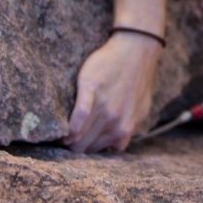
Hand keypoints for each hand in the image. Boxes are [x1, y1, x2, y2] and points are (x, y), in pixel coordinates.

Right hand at [63, 34, 160, 152]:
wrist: (136, 51)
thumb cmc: (137, 80)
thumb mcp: (141, 109)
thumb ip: (130, 127)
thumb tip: (119, 142)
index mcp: (125, 129)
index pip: (98, 151)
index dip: (85, 151)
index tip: (78, 147)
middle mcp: (115, 121)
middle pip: (86, 146)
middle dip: (75, 148)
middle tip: (66, 143)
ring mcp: (104, 106)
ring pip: (80, 135)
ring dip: (70, 139)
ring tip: (62, 137)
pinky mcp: (91, 89)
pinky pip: (79, 114)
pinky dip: (72, 126)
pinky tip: (66, 131)